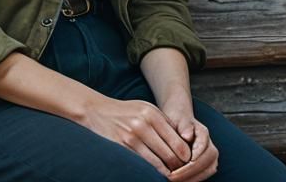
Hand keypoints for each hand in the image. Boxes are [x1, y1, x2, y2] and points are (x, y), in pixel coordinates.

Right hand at [78, 94, 193, 175]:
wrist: (97, 110)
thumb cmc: (126, 112)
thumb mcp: (146, 109)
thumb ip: (163, 122)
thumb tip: (183, 141)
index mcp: (153, 114)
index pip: (178, 140)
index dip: (185, 155)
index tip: (188, 162)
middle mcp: (144, 124)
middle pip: (170, 154)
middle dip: (178, 166)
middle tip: (181, 172)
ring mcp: (132, 137)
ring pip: (157, 163)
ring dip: (166, 172)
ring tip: (170, 175)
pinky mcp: (122, 147)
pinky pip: (142, 165)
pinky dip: (151, 172)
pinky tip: (155, 174)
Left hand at [161, 100, 217, 181]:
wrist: (179, 123)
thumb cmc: (177, 121)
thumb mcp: (178, 119)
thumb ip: (185, 126)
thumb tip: (187, 136)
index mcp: (204, 133)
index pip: (203, 148)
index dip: (193, 159)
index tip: (180, 166)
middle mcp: (210, 146)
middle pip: (207, 162)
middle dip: (190, 172)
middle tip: (172, 177)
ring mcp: (210, 157)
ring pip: (207, 171)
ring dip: (192, 178)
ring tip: (174, 180)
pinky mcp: (207, 166)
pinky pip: (203, 175)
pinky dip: (192, 179)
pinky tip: (179, 180)